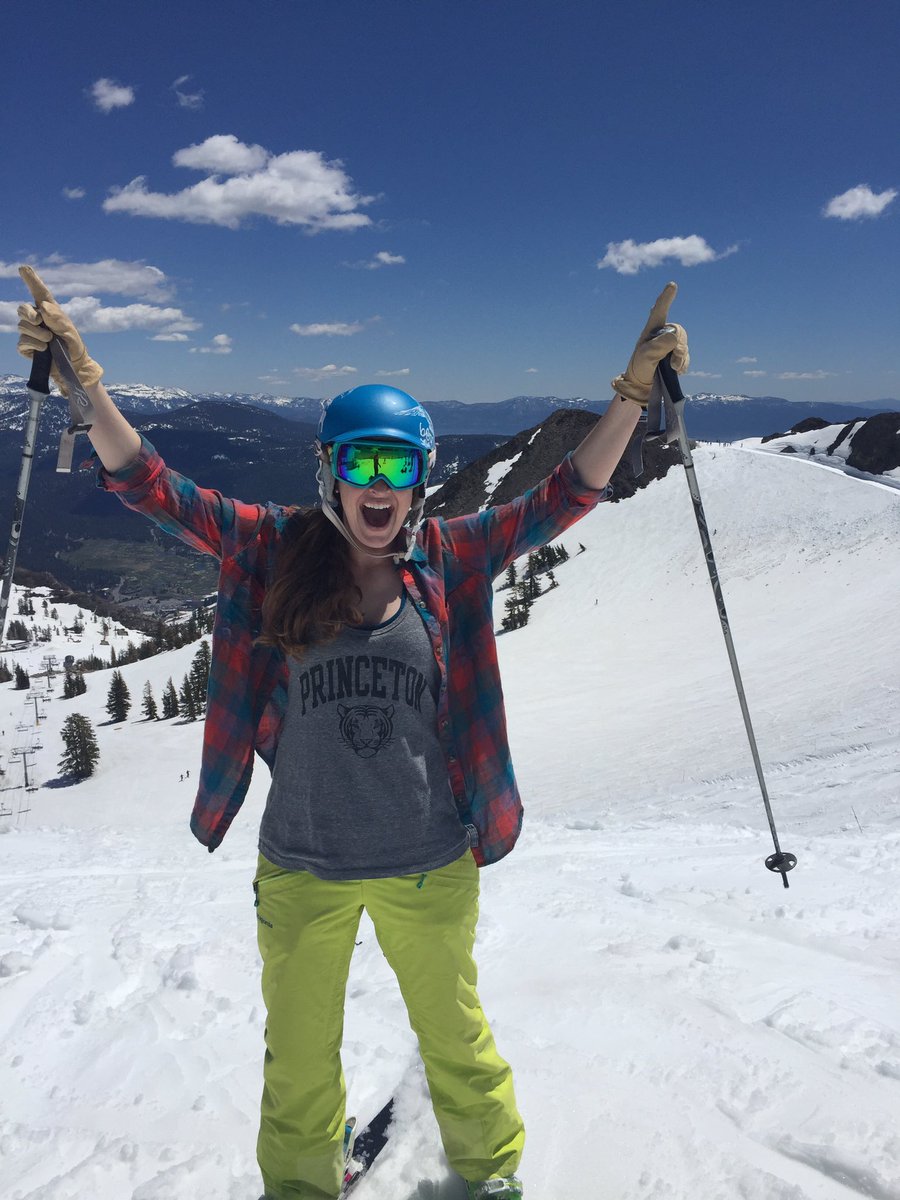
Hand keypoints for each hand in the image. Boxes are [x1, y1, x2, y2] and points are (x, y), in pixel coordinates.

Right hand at [16, 265, 102, 393]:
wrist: (72, 366)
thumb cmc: (73, 346)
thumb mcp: (70, 331)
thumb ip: (57, 319)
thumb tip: (42, 308)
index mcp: (49, 311)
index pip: (39, 292)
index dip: (31, 279)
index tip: (23, 268)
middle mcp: (38, 319)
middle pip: (22, 309)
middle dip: (29, 314)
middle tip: (39, 321)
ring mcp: (30, 332)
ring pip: (23, 327)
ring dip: (37, 334)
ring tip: (50, 341)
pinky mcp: (26, 346)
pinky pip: (23, 342)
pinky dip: (34, 345)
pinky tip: (43, 350)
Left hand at [611, 281, 689, 407]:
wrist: (643, 386)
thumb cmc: (640, 367)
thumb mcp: (645, 357)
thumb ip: (658, 346)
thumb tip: (675, 337)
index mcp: (651, 330)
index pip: (659, 311)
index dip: (665, 299)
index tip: (672, 285)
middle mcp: (662, 335)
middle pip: (679, 331)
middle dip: (679, 346)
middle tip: (674, 362)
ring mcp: (671, 345)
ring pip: (684, 344)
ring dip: (682, 357)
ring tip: (674, 368)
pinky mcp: (677, 356)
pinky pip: (686, 356)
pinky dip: (684, 363)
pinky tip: (678, 371)